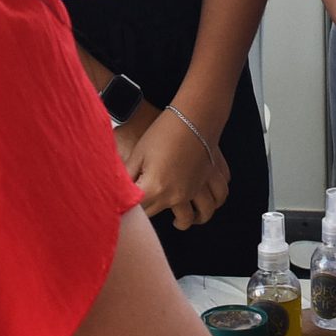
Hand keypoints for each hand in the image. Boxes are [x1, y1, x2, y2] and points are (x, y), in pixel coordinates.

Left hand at [127, 106, 227, 231]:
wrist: (192, 114)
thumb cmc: (162, 131)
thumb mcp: (138, 154)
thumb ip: (128, 179)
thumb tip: (119, 193)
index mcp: (155, 189)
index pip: (140, 213)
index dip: (133, 213)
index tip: (129, 212)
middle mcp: (177, 195)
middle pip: (167, 216)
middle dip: (154, 215)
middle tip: (148, 212)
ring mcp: (196, 189)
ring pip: (197, 216)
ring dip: (189, 221)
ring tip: (181, 222)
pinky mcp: (210, 178)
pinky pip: (215, 197)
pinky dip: (211, 202)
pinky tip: (203, 202)